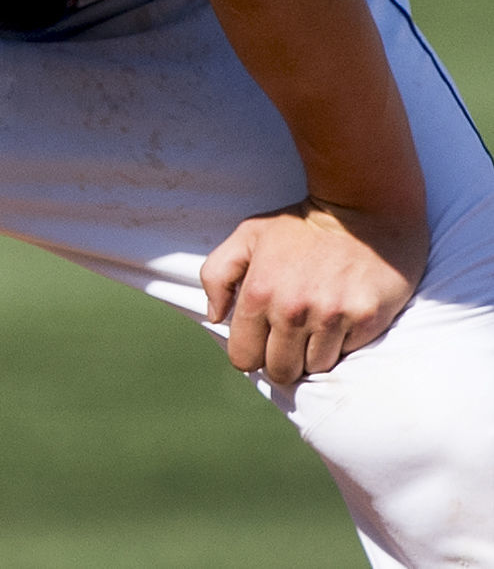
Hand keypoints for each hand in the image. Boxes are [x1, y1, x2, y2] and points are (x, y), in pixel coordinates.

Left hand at [201, 197, 428, 385]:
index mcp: (259, 292)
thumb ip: (218, 274)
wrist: (362, 209)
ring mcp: (332, 316)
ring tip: (318, 321)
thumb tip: (215, 316)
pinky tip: (342, 314)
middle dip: (282, 359)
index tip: (262, 339)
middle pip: (280, 371)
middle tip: (292, 335)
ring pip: (315, 369)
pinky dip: (343, 343)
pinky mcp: (365, 320)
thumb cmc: (299, 225)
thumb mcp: (248, 236)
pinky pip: (347, 355)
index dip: (251, 352)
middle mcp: (293, 309)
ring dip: (314, 353)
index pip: (243, 357)